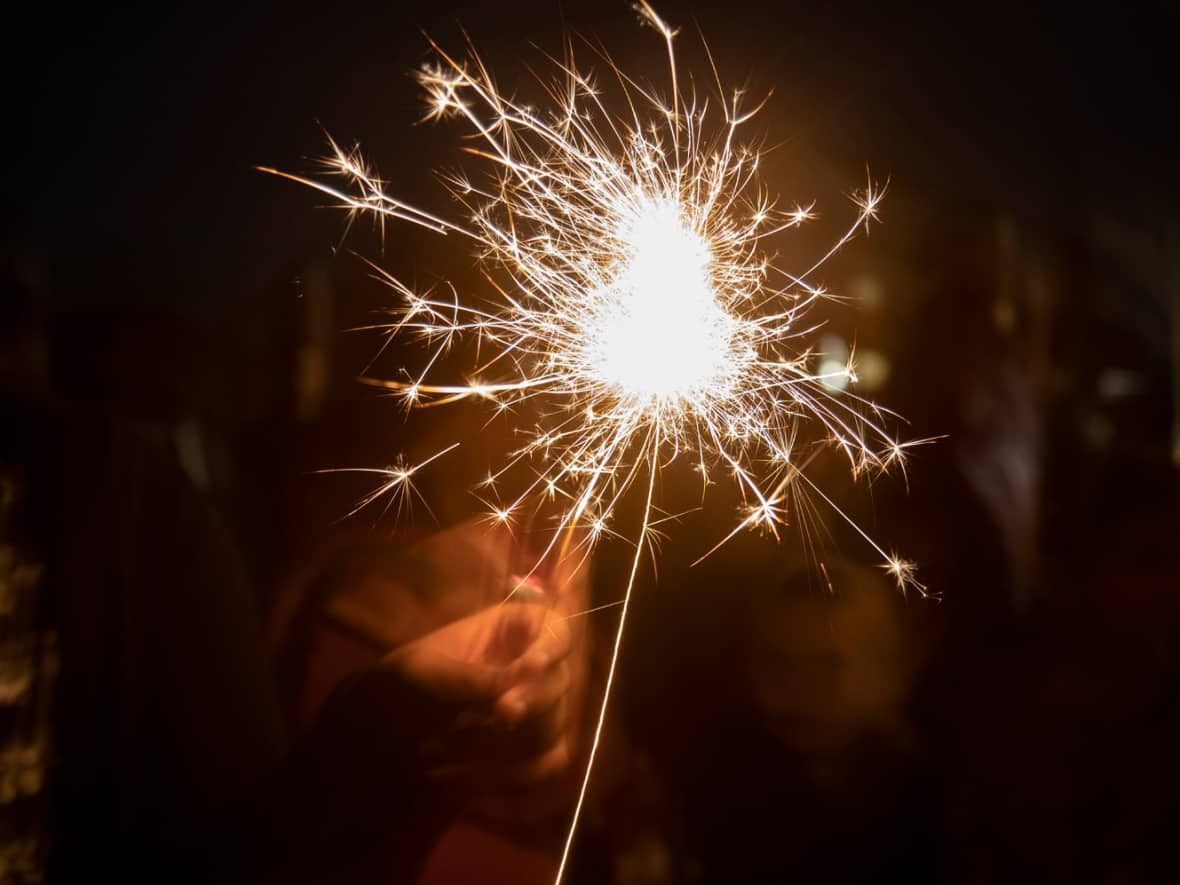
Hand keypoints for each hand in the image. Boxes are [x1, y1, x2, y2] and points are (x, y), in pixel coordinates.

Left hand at [384, 598, 572, 787]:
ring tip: (437, 749)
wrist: (386, 723)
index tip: (532, 667)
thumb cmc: (407, 680)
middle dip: (526, 705)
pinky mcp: (536, 749)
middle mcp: (536, 666)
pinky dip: (506, 775)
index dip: (551, 647)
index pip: (555, 630)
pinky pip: (544, 765)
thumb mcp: (430, 671)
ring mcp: (540, 709)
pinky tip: (458, 773)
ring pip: (549, 729)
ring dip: (498, 746)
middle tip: (494, 717)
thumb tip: (517, 696)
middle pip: (559, 684)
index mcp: (514, 629)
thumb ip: (475, 680)